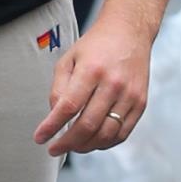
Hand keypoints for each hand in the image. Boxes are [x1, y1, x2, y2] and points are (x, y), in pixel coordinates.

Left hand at [33, 12, 153, 156]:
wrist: (130, 32)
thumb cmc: (96, 46)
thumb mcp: (69, 59)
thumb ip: (59, 88)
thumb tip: (54, 117)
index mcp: (91, 70)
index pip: (69, 106)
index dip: (52, 126)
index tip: (40, 138)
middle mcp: (113, 83)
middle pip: (87, 125)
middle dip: (67, 143)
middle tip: (54, 149)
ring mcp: (130, 95)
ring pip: (106, 134)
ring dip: (85, 146)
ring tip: (72, 146)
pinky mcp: (140, 103)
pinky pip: (122, 133)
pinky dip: (104, 143)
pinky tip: (91, 142)